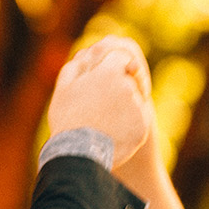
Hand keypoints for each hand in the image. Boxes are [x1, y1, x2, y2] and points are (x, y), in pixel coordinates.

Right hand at [47, 35, 151, 165]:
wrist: (78, 154)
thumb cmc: (67, 118)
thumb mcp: (64, 87)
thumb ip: (78, 65)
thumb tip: (87, 54)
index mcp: (109, 72)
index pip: (119, 58)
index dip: (110, 68)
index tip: (101, 83)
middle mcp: (128, 86)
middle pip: (128, 80)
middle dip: (117, 89)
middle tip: (99, 107)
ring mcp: (138, 108)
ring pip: (134, 101)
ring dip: (123, 108)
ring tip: (104, 124)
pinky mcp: (144, 127)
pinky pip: (138, 121)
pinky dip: (128, 126)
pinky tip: (113, 133)